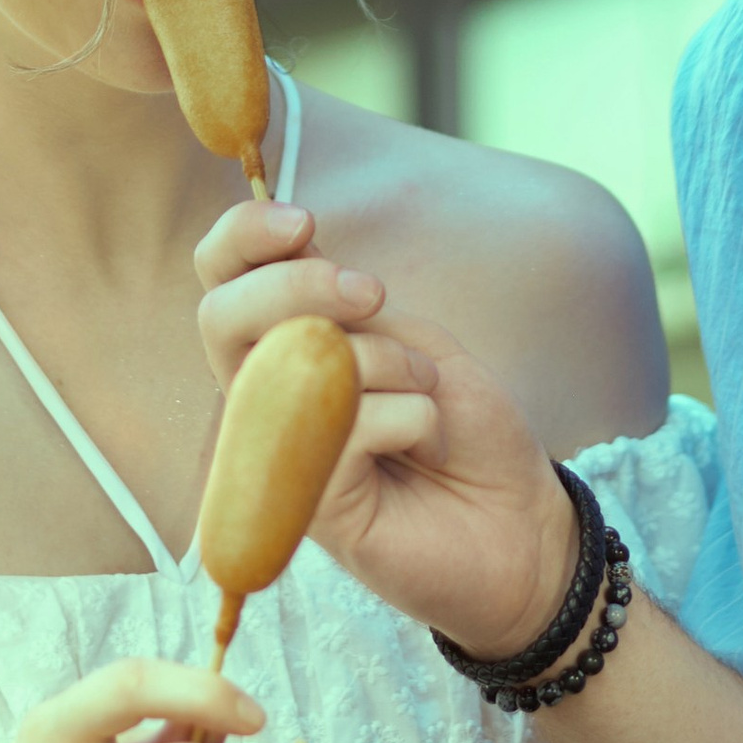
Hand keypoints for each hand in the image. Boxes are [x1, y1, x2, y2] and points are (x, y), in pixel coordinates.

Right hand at [194, 200, 579, 660]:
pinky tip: (426, 444)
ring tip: (428, 392)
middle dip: (297, 286)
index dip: (241, 236)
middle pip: (221, 318)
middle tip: (372, 295)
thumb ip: (347, 311)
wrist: (521, 520)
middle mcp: (266, 399)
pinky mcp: (309, 508)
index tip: (303, 222)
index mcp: (285, 346)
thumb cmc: (465, 428)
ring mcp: (280, 456)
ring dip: (387, 359)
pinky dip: (409, 415)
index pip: (221, 280)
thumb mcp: (410, 341)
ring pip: (289, 366)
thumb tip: (297, 267)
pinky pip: (346, 427)